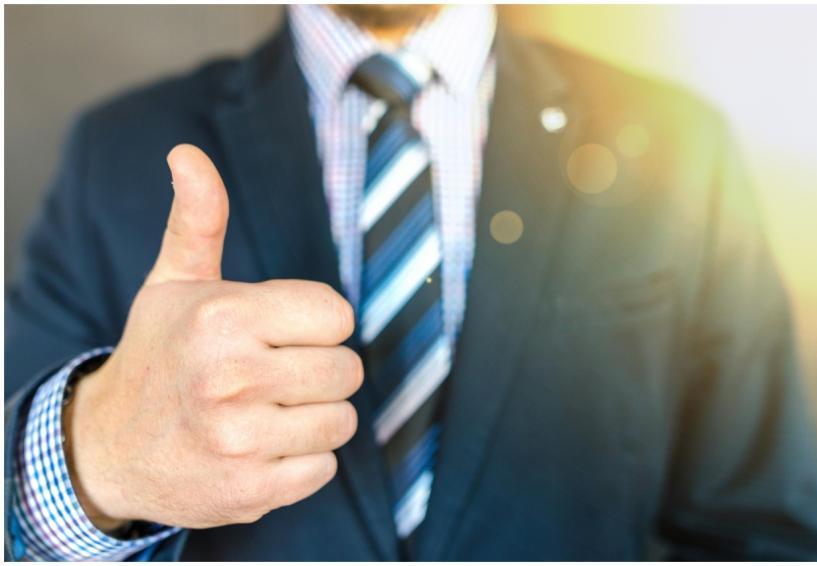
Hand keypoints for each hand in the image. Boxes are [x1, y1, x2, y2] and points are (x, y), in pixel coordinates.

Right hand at [65, 144, 361, 530]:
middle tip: (274, 372)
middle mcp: (232, 378)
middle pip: (347, 369)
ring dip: (313, 416)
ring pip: (341, 420)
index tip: (284, 330)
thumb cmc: (159, 355)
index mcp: (224, 317)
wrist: (112, 447)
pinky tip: (263, 447)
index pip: (338, 315)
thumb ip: (198, 219)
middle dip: (318, 369)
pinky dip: (302, 459)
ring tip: (267, 410)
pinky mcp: (250, 490)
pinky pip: (324, 468)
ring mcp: (241, 440)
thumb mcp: (174, 283)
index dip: (317, 322)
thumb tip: (187, 153)